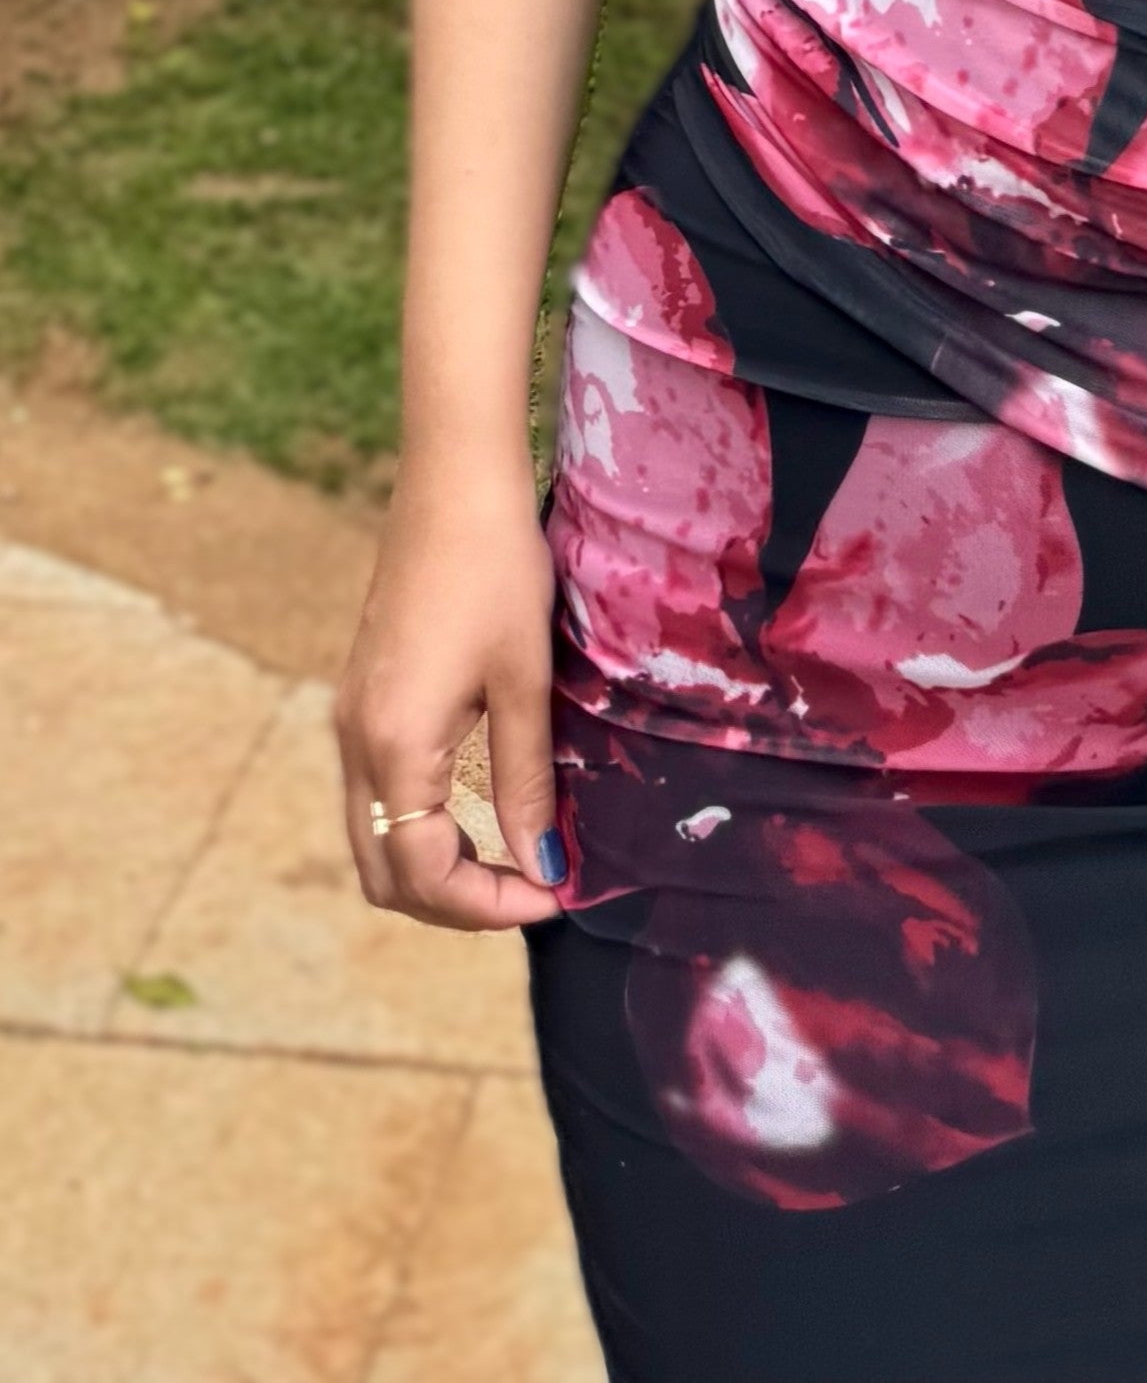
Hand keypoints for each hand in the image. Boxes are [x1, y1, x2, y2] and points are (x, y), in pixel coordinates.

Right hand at [335, 458, 565, 931]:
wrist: (452, 483)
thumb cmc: (497, 570)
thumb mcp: (524, 681)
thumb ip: (526, 782)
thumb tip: (544, 867)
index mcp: (395, 746)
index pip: (423, 874)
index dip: (488, 906)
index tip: (553, 894)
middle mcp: (357, 743)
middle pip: (384, 874)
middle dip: (455, 902)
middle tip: (532, 887)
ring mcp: (351, 719)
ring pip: (373, 839)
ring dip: (434, 867)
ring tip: (511, 858)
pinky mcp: (361, 698)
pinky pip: (375, 796)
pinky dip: (419, 826)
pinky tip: (477, 809)